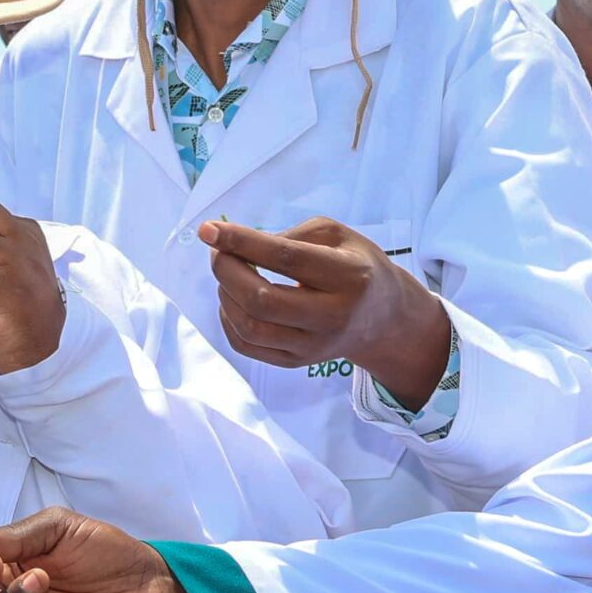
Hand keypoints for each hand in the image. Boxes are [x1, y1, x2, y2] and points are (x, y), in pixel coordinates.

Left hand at [201, 218, 450, 408]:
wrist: (382, 319)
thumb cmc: (356, 267)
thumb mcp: (338, 236)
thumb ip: (291, 235)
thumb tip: (238, 245)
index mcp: (349, 276)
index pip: (286, 259)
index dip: (242, 242)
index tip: (209, 230)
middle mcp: (333, 316)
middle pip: (262, 299)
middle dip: (226, 270)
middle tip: (218, 251)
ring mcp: (313, 347)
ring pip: (250, 327)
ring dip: (225, 294)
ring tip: (228, 274)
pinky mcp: (296, 362)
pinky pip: (246, 346)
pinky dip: (228, 319)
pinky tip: (234, 300)